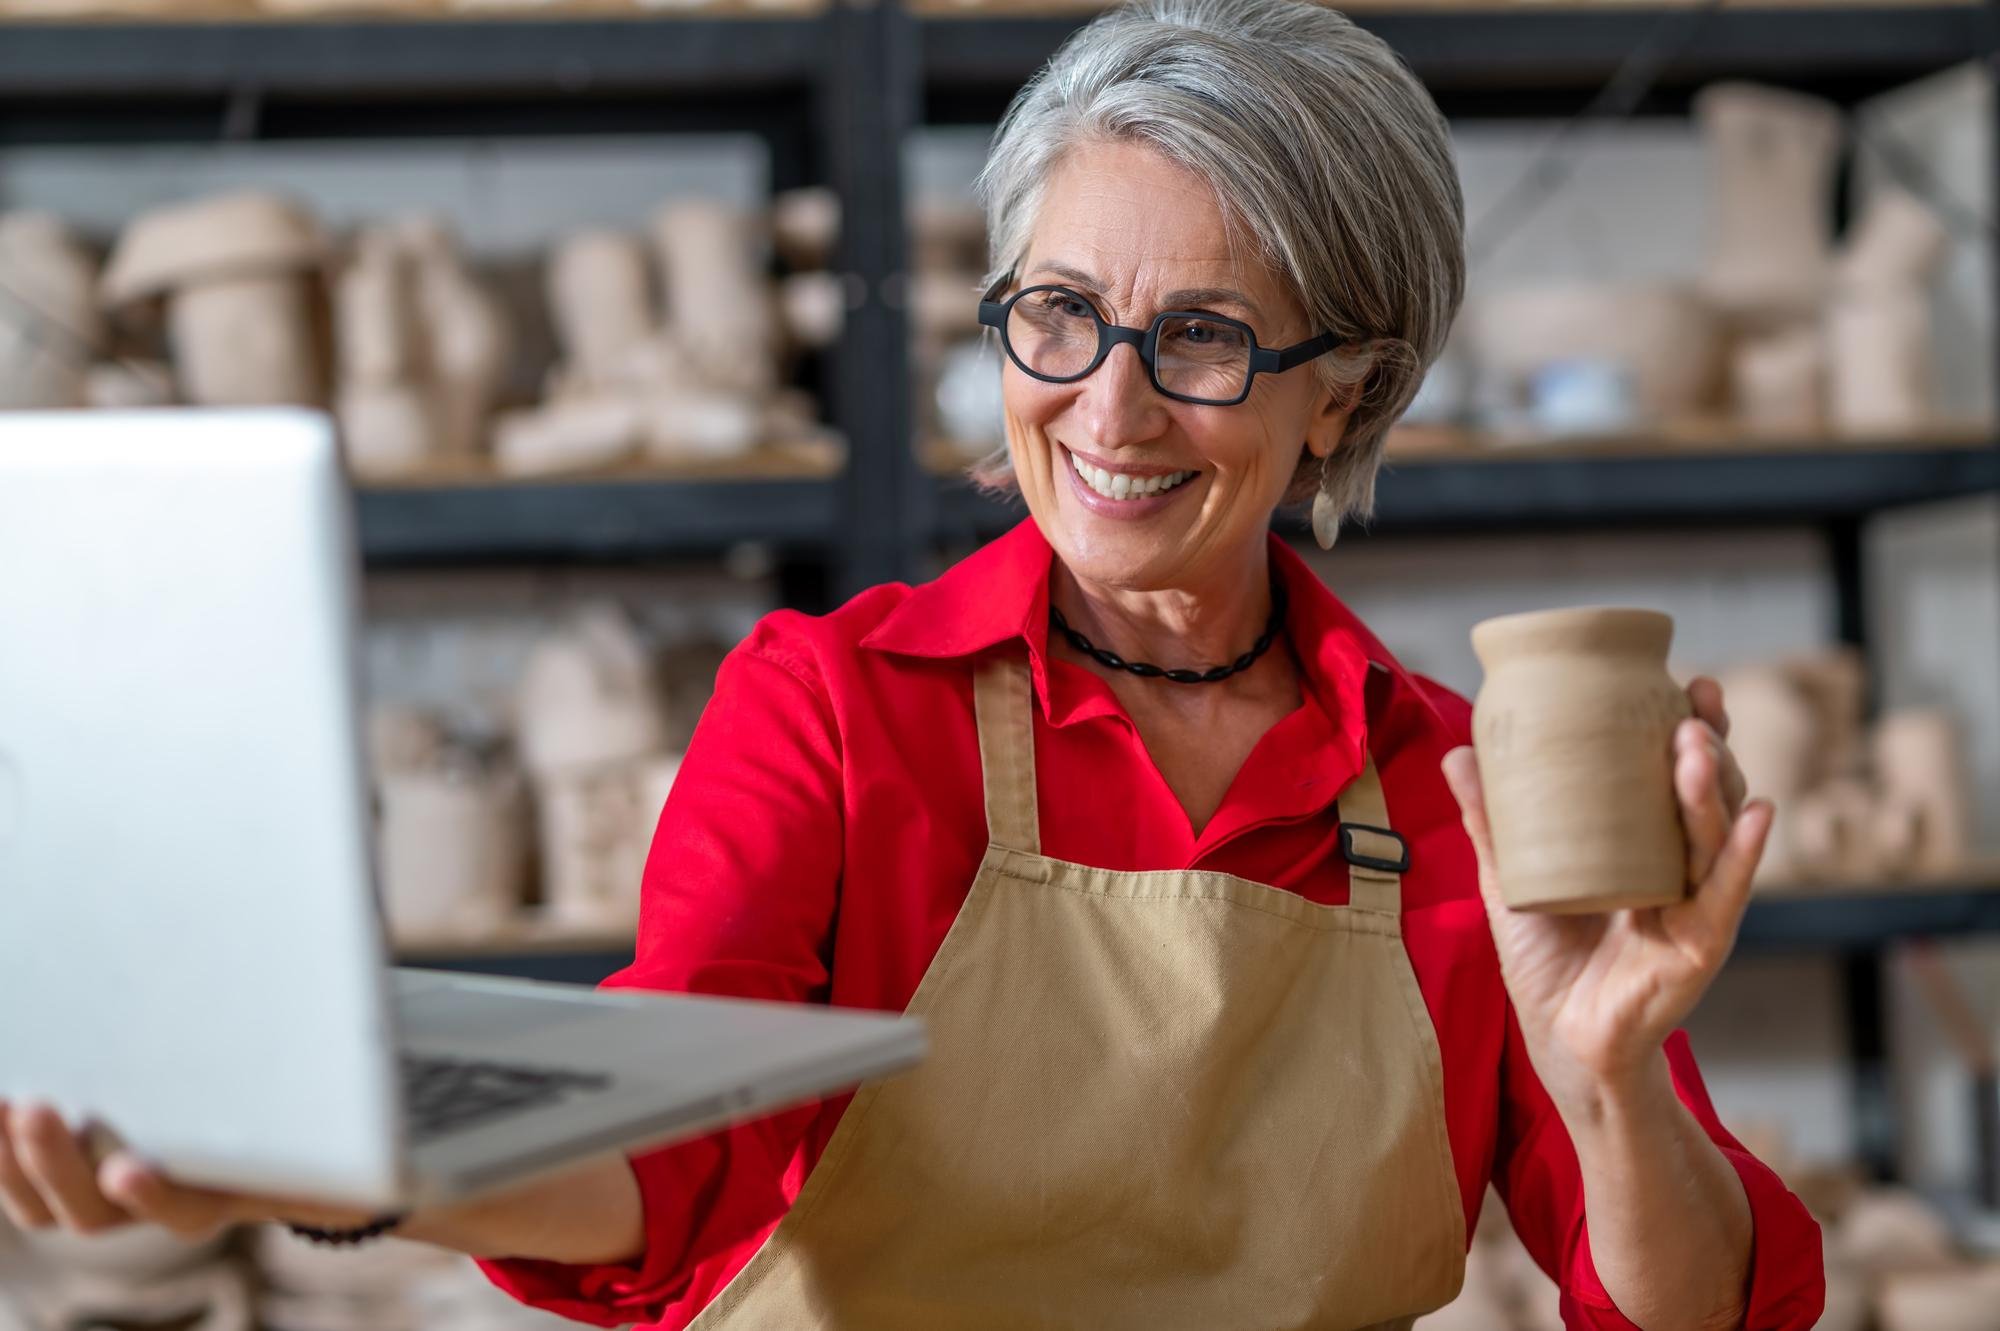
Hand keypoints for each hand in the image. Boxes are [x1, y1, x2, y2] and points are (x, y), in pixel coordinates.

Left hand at [0, 1100, 377, 1242]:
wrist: (318, 1143)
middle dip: (58, 1165)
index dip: (157, 1194)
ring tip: (5, 1101)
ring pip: (55, 1208)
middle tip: (40, 1107)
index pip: (192, 1206)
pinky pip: (30, 1187)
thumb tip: (383, 1004)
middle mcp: (175, 1203)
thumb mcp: (345, 1101)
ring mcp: (125, 1194)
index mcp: (240, 1190)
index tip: (130, 1168)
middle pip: (100, 1213)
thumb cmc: (332, 1113)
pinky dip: (4, 1155)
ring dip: (14, 1162)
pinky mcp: (90, 1175)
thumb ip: (340, 1078)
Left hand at [1440, 676, 1773, 1112]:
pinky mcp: (1699, 946)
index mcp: (1643, 845)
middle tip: (1695, 700)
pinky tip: (1758, 814)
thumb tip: (1458, 752)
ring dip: (1711, 788)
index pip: (1672, 776)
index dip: (1685, 728)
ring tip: (1697, 744)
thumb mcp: (1512, 879)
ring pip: (1713, 836)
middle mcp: (1678, 868)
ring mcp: (1695, 906)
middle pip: (1705, 795)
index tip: (1682, 682)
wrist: (1558, 1041)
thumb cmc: (1545, 961)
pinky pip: (1725, 896)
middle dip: (1707, 743)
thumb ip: (1491, 821)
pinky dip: (1742, 856)